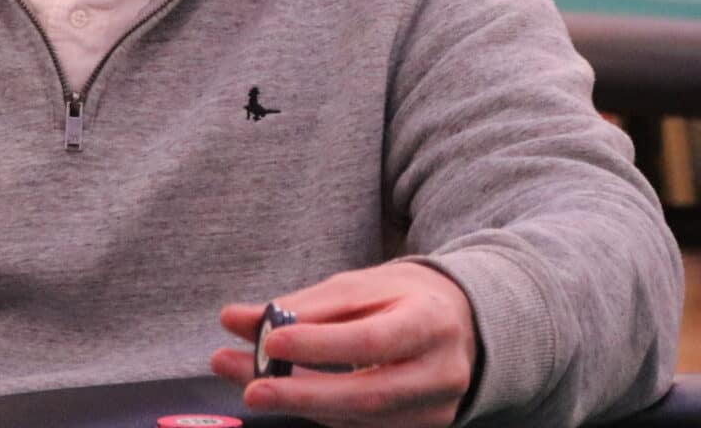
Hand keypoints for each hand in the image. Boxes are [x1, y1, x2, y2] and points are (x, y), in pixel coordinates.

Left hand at [211, 262, 477, 427]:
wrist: (465, 327)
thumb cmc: (405, 298)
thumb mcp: (362, 286)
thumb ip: (303, 306)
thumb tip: (236, 319)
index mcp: (432, 322)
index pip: (373, 340)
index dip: (321, 345)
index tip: (270, 341)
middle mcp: (440, 373)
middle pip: (368, 393)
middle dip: (303, 393)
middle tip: (251, 388)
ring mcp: (433, 410)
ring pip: (359, 417)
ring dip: (299, 404)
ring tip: (249, 385)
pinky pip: (360, 426)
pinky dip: (319, 411)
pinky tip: (285, 394)